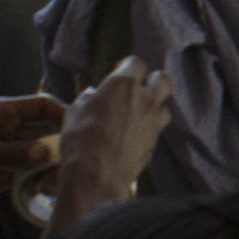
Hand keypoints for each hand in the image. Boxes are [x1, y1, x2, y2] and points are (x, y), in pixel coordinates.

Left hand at [0, 93, 64, 211]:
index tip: (77, 130)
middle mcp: (7, 130)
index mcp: (0, 113)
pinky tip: (39, 191)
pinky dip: (36, 182)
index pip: (41, 105)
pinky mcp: (1, 175)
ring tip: (51, 182)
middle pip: (44, 132)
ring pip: (38, 156)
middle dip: (58, 145)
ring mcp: (6, 153)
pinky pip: (27, 176)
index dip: (61, 113)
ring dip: (48, 167)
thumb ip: (11, 153)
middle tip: (68, 162)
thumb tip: (48, 153)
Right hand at [43, 56, 172, 238]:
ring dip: (154, 106)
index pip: (136, 63)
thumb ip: (88, 99)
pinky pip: (158, 128)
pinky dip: (150, 128)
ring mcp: (154, 120)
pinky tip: (135, 135)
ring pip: (164, 105)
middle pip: (163, 79)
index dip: (128, 67)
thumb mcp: (74, 112)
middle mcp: (145, 97)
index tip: (118, 72)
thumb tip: (94, 94)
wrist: (96, 175)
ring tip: (137, 115)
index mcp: (123, 84)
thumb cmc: (80, 139)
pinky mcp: (156, 141)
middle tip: (138, 89)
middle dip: (153, 81)